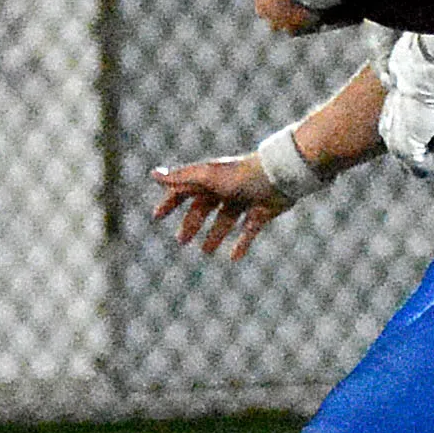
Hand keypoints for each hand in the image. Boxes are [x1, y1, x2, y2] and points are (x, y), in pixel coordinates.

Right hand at [151, 155, 291, 260]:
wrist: (281, 175)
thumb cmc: (242, 175)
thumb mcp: (208, 177)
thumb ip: (181, 178)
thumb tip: (153, 174)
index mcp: (211, 177)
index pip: (184, 189)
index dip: (170, 201)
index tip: (157, 216)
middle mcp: (226, 188)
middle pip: (204, 207)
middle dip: (191, 223)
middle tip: (181, 241)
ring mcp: (245, 199)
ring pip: (225, 220)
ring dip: (214, 235)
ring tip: (206, 251)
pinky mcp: (262, 211)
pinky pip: (249, 230)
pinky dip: (241, 244)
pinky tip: (233, 258)